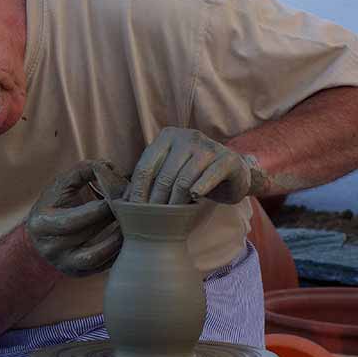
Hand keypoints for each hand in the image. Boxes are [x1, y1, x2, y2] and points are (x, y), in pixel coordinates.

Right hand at [26, 160, 125, 276]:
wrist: (40, 238)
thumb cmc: (53, 206)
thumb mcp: (60, 186)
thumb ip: (82, 171)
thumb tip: (109, 167)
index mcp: (43, 224)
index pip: (73, 220)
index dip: (98, 209)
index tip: (117, 197)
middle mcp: (51, 247)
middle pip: (86, 235)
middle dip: (110, 220)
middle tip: (131, 209)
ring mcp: (64, 264)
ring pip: (96, 256)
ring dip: (117, 240)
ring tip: (133, 224)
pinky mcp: (78, 273)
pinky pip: (102, 266)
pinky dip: (117, 252)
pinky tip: (128, 238)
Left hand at [125, 127, 265, 203]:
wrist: (234, 171)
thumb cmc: (195, 174)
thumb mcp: (171, 171)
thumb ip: (150, 180)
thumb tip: (123, 201)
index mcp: (167, 137)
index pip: (146, 165)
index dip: (138, 190)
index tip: (134, 210)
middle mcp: (186, 137)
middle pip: (164, 175)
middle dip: (156, 201)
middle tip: (153, 220)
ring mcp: (207, 146)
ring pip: (185, 179)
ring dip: (176, 201)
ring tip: (171, 217)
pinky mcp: (227, 159)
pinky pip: (209, 176)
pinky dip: (200, 189)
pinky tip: (194, 199)